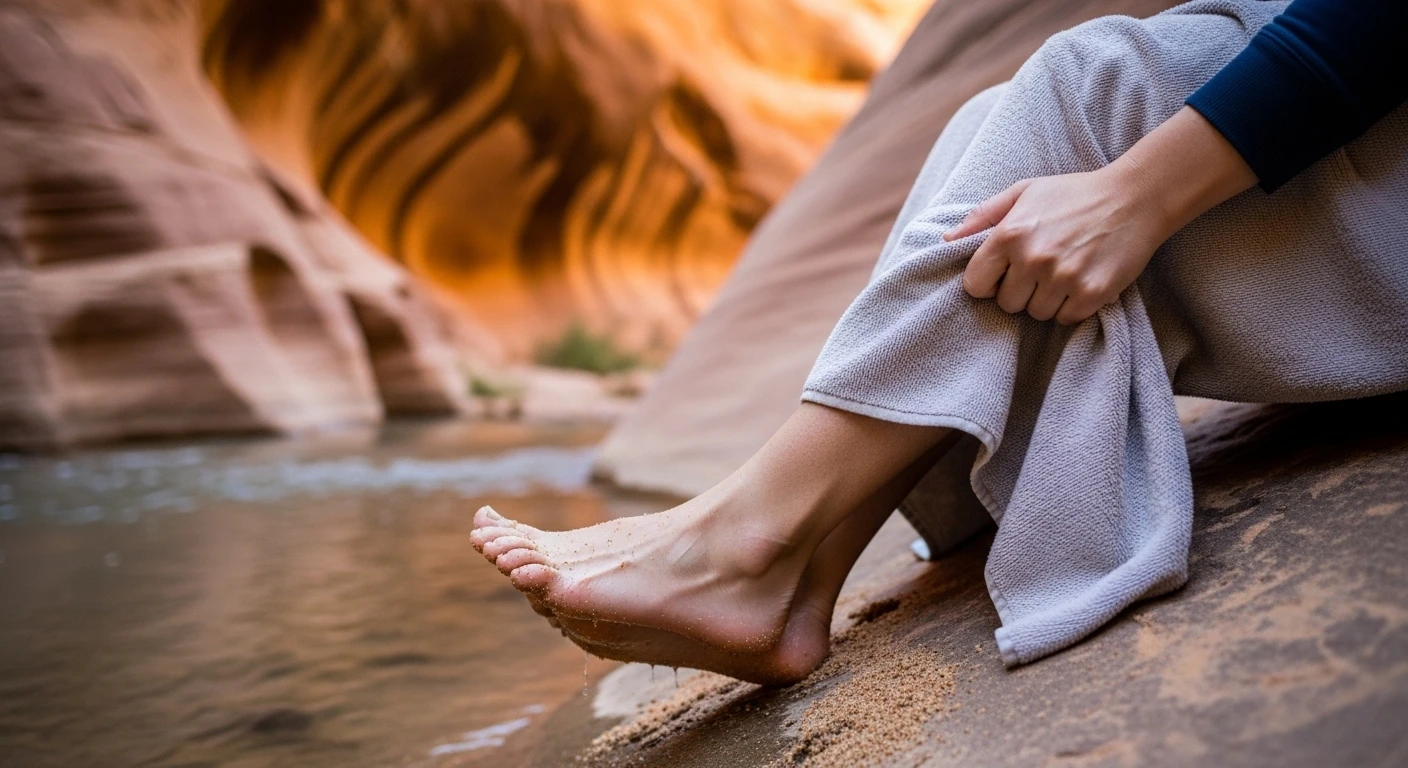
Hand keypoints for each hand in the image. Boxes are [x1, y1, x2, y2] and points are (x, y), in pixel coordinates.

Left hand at [943, 107, 1257, 325]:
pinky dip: (1072, 306)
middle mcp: (1033, 258)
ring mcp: (1063, 278)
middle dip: (1020, 291)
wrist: (1135, 197)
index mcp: (1009, 234)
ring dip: (1046, 299)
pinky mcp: (1091, 293)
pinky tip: (1081, 279)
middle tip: (1041, 269)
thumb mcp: (1023, 192)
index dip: (988, 282)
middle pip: (1006, 304)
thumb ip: (981, 216)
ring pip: (1036, 314)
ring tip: (1063, 271)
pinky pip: (1066, 319)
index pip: (975, 285)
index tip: (1004, 273)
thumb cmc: (1073, 194)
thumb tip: (945, 240)